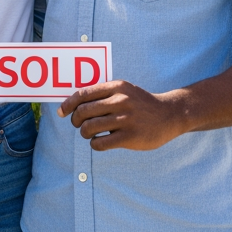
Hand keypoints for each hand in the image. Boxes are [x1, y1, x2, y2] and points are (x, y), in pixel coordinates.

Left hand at [56, 80, 186, 150]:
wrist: (169, 115)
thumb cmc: (141, 104)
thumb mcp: (124, 90)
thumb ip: (103, 94)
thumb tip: (73, 104)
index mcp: (117, 87)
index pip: (83, 93)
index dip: (68, 104)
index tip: (61, 112)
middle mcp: (120, 101)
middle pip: (83, 111)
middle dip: (75, 120)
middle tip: (79, 125)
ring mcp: (125, 119)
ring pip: (89, 128)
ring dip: (84, 133)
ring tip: (89, 134)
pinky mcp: (130, 137)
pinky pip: (100, 143)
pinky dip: (94, 144)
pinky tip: (99, 142)